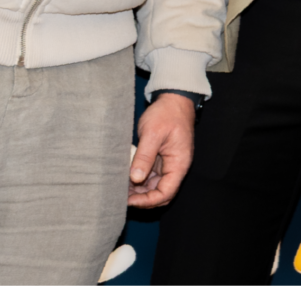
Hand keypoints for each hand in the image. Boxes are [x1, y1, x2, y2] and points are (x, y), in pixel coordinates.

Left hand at [128, 92, 195, 207]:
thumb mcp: (153, 133)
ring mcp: (168, 163)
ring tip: (121, 189)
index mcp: (179, 164)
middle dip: (142, 199)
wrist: (174, 98)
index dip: (148, 201)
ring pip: (154, 186)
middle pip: (160, 193)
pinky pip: (151, 175)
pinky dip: (139, 180)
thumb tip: (135, 178)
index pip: (166, 193)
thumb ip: (144, 156)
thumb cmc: (167, 113)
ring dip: (139, 190)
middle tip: (122, 197)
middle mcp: (175, 167)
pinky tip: (126, 178)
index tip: (129, 201)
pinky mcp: (161, 158)